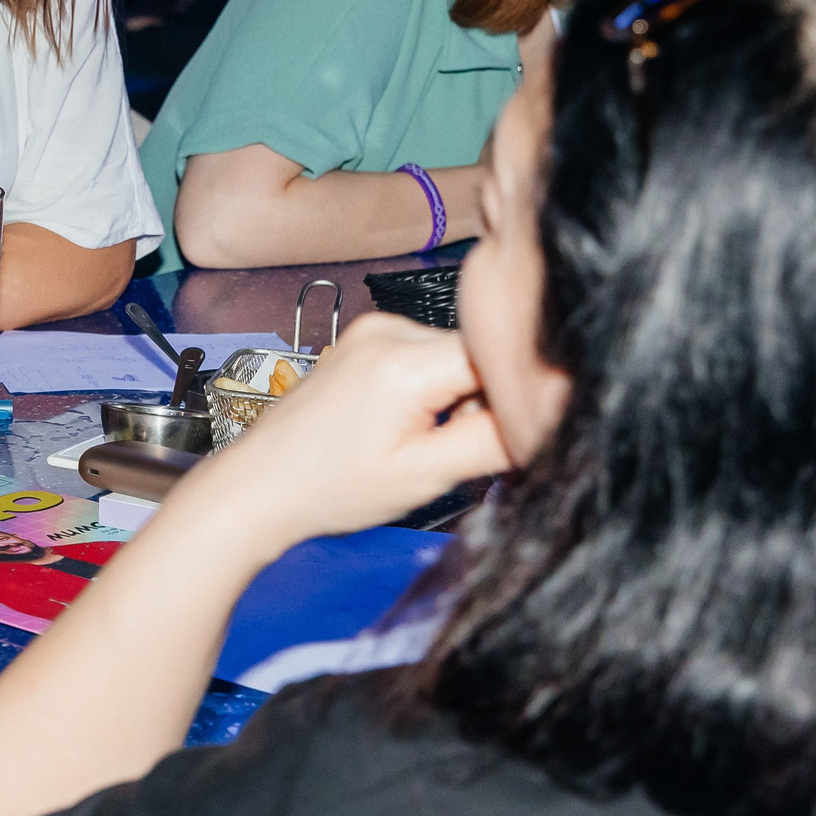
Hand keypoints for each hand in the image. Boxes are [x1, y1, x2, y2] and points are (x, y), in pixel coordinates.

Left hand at [178, 313, 507, 554]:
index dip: (517, 395)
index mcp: (404, 359)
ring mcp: (373, 328)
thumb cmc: (332, 487)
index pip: (501, 355)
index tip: (512, 434)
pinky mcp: (365, 338)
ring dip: (460, 393)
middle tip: (455, 449)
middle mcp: (388, 328)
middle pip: (478, 351)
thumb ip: (493, 439)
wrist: (262, 483)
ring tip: (422, 441)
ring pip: (455, 353)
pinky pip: (426, 353)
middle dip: (486, 397)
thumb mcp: (424, 475)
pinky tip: (403, 424)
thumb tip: (554, 409)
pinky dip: (432, 386)